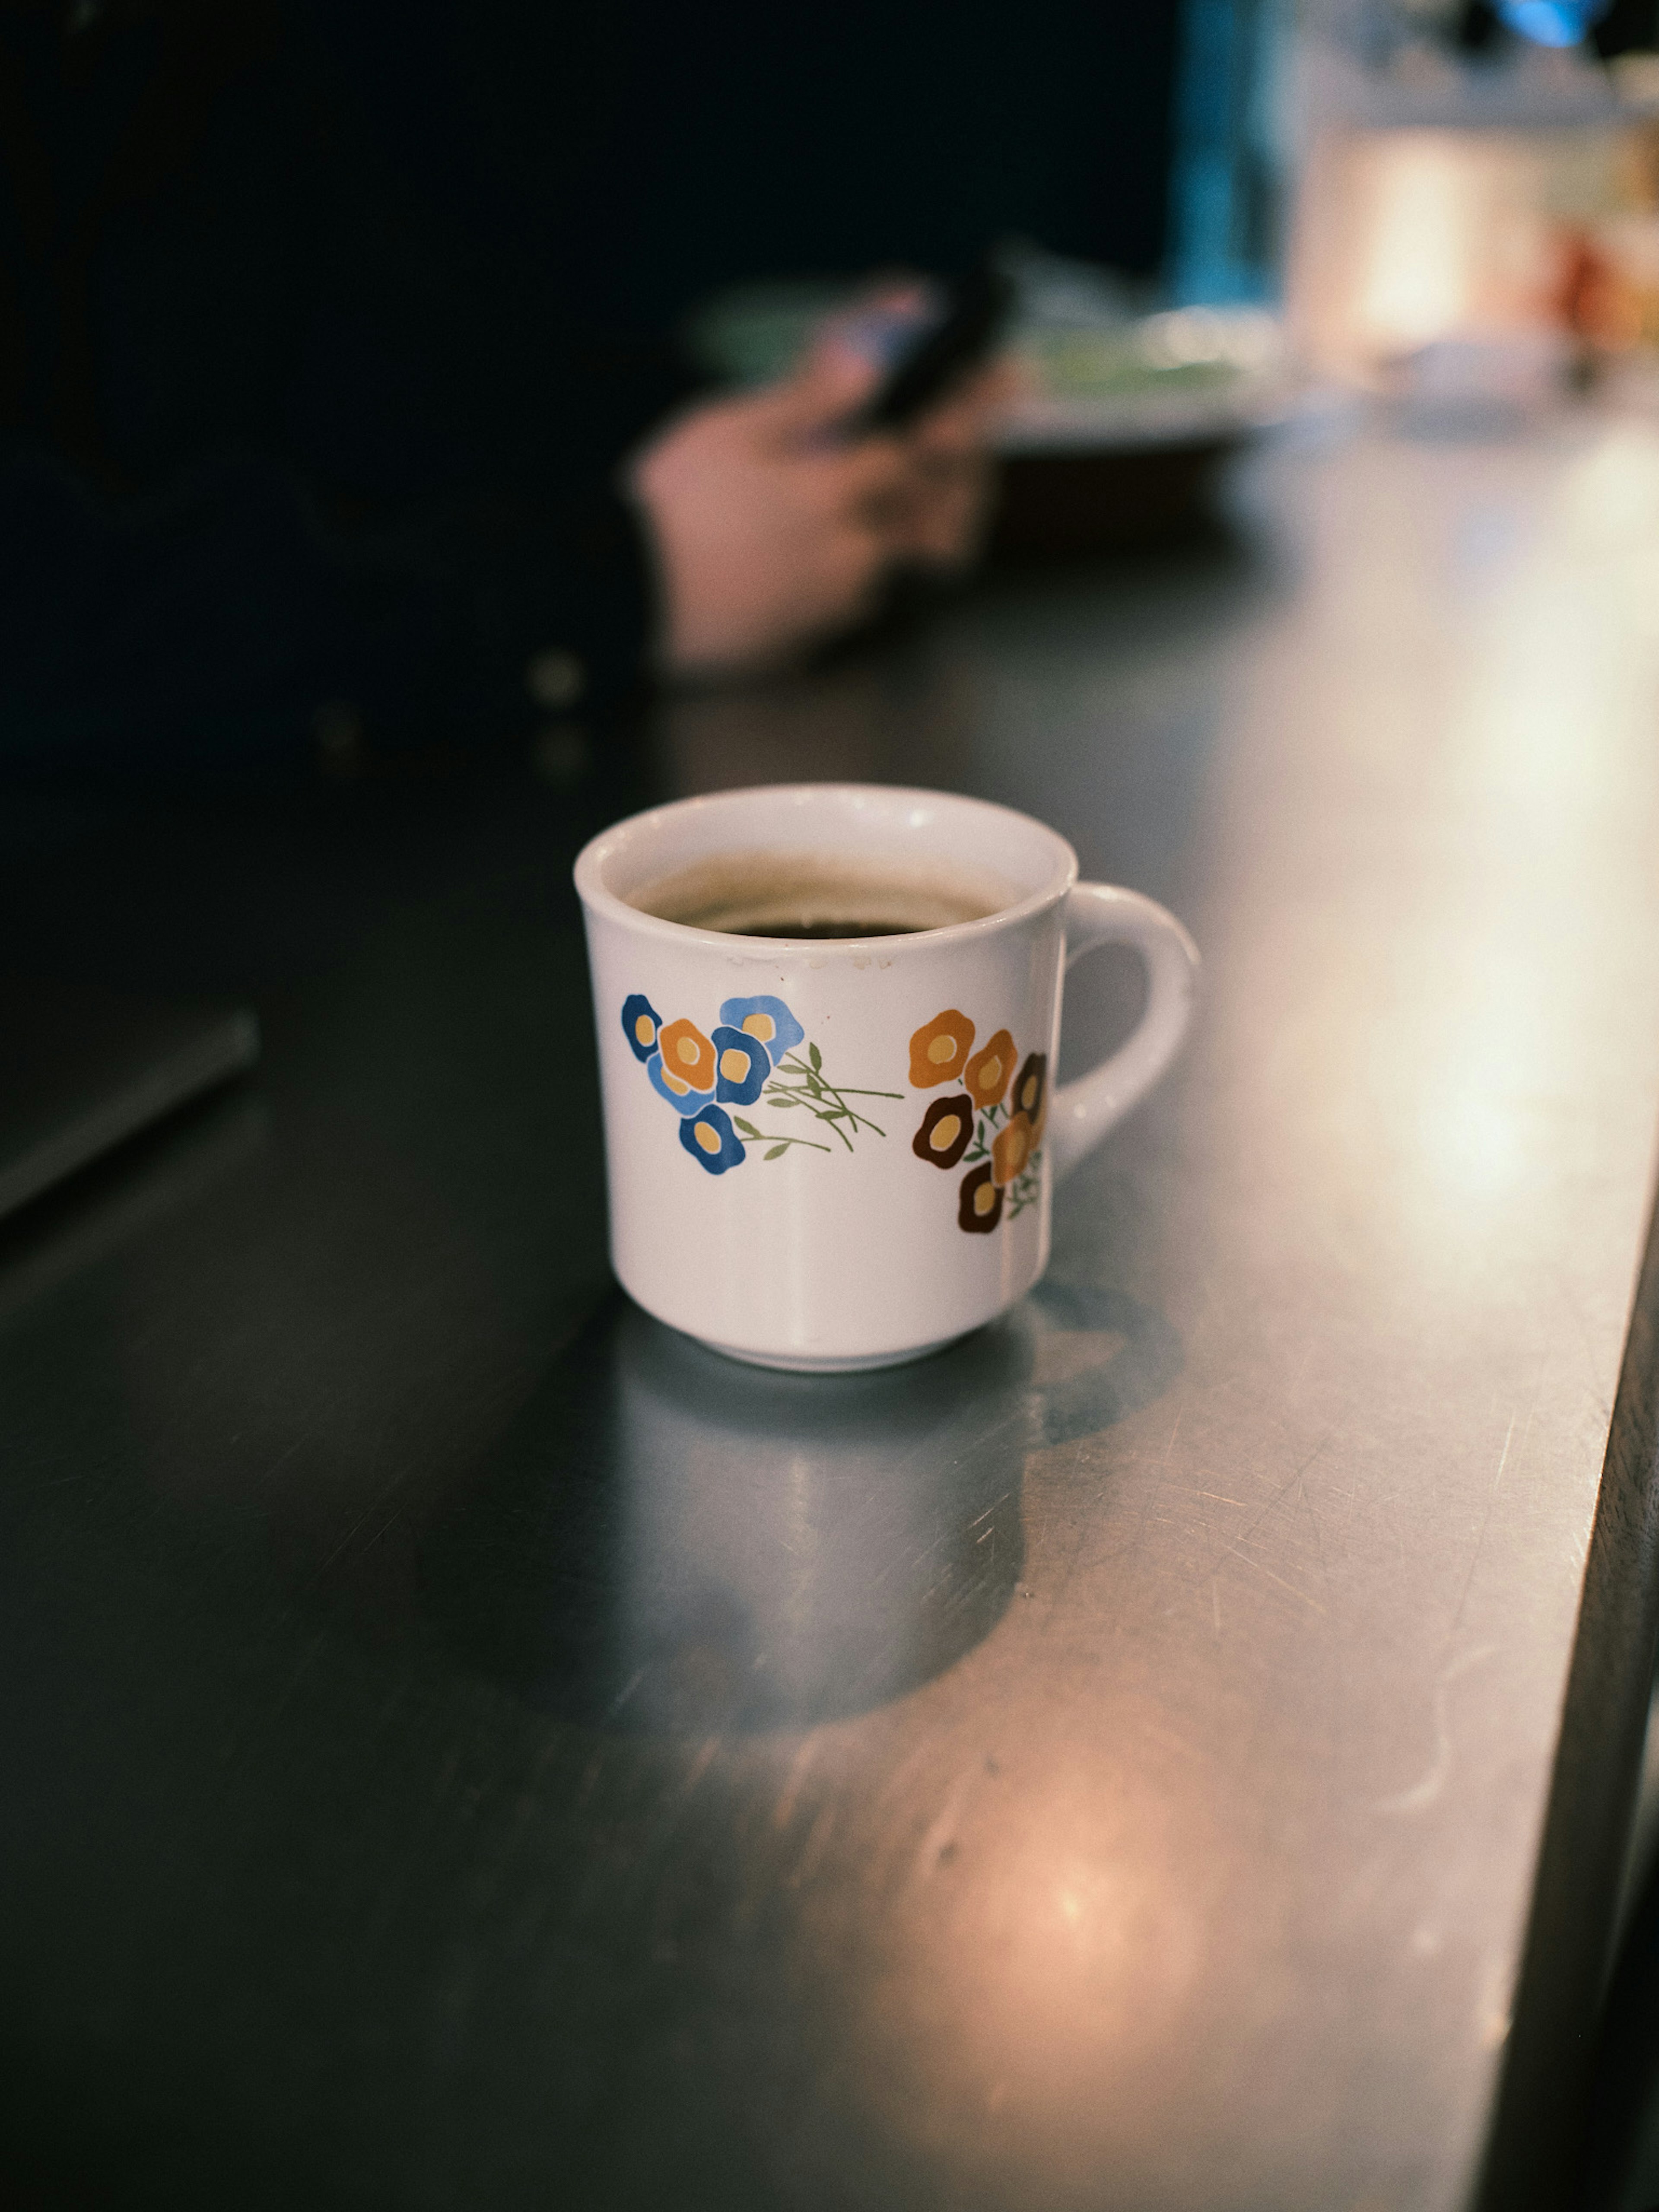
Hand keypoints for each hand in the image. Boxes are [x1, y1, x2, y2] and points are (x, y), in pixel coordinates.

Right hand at [628, 327, 1008, 678]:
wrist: (622, 597)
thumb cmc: (669, 504)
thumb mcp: (730, 429)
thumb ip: (808, 400)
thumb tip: (868, 367)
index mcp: (832, 495)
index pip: (902, 460)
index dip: (901, 440)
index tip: (888, 429)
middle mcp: (846, 559)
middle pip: (904, 523)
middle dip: (893, 496)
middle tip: (847, 478)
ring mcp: (828, 610)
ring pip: (875, 571)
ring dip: (863, 545)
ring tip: (810, 524)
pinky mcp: (803, 647)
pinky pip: (839, 612)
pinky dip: (829, 587)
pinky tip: (785, 569)